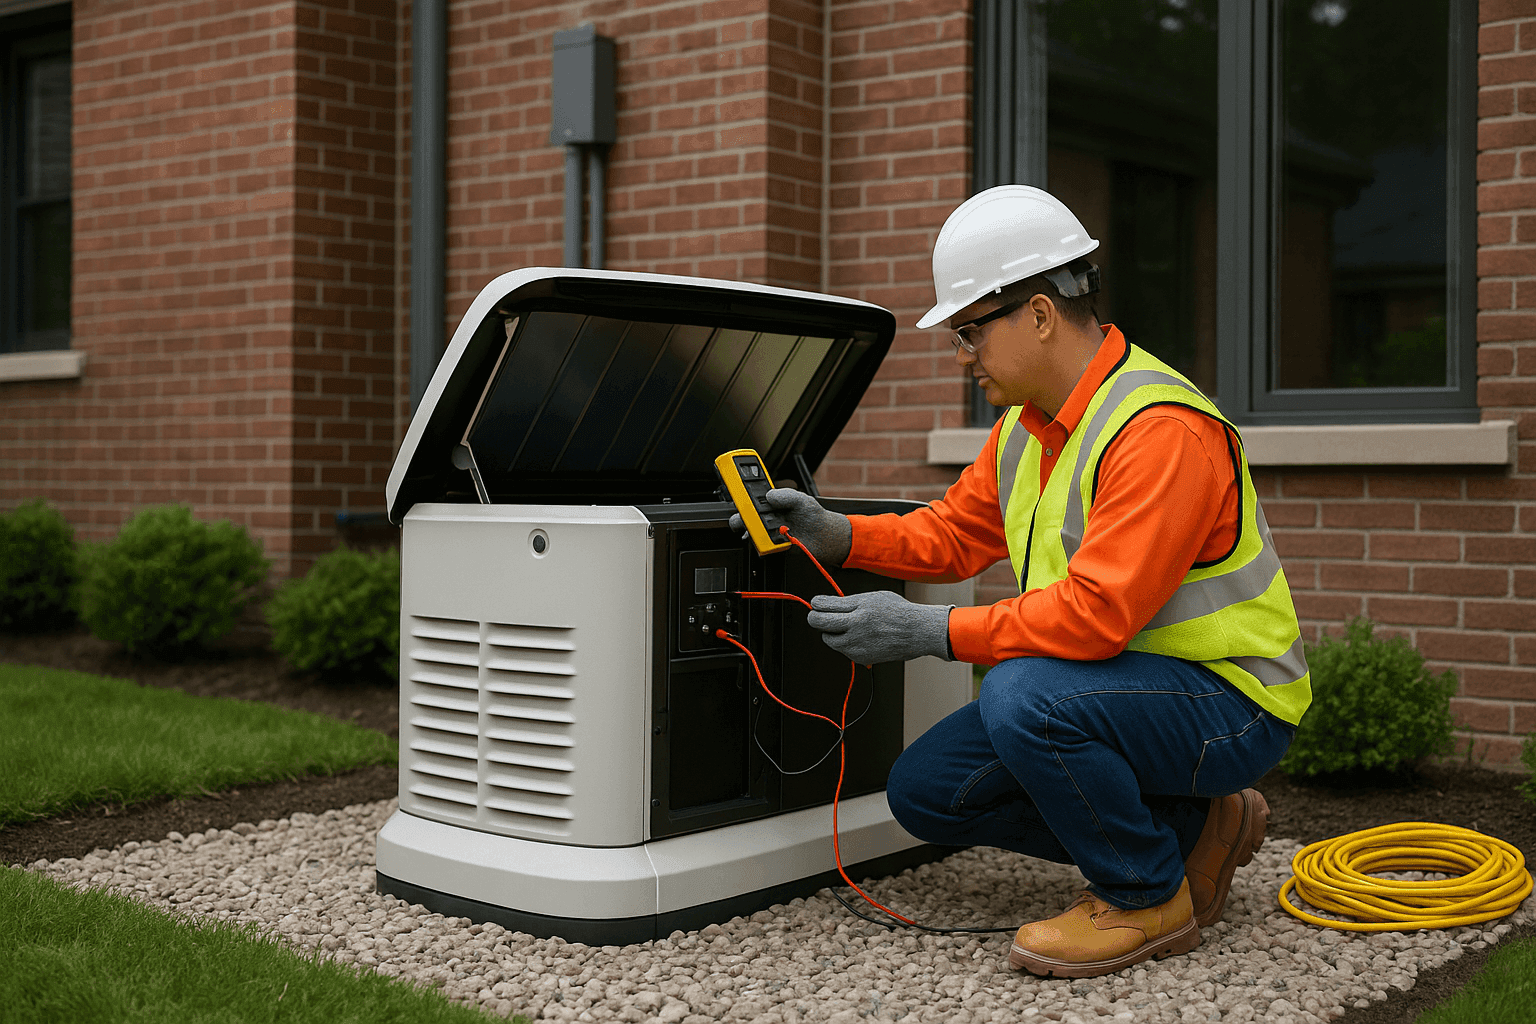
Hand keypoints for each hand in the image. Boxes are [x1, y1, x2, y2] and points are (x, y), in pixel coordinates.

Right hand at [728, 488, 851, 565]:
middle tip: (747, 516)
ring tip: (765, 528)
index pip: (750, 496)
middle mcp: (766, 516)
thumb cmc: (814, 516)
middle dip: (740, 516)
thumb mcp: (802, 500)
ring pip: (748, 531)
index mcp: (771, 502)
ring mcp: (767, 531)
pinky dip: (761, 543)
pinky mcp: (771, 545)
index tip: (736, 494)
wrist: (825, 538)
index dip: (740, 494)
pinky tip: (769, 540)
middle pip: (743, 515)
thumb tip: (770, 495)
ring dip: (752, 530)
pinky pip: (759, 545)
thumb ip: (786, 495)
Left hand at [805, 590, 952, 664]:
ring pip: (828, 640)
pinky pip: (843, 650)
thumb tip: (827, 605)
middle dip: (814, 618)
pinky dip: (846, 645)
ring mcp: (857, 644)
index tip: (816, 603)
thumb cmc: (898, 611)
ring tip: (845, 627)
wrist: (918, 632)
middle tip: (815, 616)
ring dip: (831, 633)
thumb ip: (850, 602)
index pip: (824, 605)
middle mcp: (856, 626)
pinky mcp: (860, 658)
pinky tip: (860, 638)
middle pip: (819, 623)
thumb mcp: (874, 597)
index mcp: (859, 607)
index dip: (816, 603)